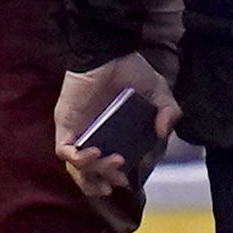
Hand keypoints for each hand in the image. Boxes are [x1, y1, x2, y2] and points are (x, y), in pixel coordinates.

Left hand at [55, 52, 176, 198]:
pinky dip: (79, 159)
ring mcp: (80, 133)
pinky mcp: (66, 126)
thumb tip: (162, 133)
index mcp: (115, 135)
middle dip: (107, 181)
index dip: (123, 177)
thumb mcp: (158, 92)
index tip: (136, 174)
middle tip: (121, 178)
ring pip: (78, 169)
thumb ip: (168, 111)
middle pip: (93, 174)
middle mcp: (96, 137)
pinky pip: (64, 151)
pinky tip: (96, 152)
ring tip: (115, 163)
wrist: (107, 52)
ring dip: (95, 174)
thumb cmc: (130, 69)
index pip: (115, 166)